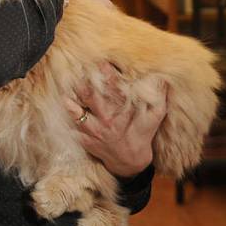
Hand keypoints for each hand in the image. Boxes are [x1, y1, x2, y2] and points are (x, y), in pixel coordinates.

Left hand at [64, 63, 167, 177]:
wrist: (130, 161)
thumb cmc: (142, 134)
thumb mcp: (154, 117)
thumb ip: (158, 98)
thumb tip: (161, 78)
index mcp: (125, 113)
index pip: (116, 91)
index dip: (109, 76)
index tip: (102, 64)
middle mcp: (109, 121)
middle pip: (94, 99)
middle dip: (86, 84)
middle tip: (80, 70)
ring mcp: (95, 131)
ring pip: (79, 113)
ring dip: (72, 100)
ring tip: (68, 86)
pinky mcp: (85, 139)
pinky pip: (73, 126)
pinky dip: (67, 115)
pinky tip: (64, 103)